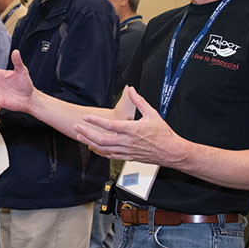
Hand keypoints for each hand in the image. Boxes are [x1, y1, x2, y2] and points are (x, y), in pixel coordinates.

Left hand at [74, 87, 189, 165]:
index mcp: (132, 130)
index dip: (96, 121)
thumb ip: (139, 101)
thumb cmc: (163, 134)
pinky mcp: (128, 157)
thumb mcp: (152, 114)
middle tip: (77, 127)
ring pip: (103, 149)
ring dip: (90, 142)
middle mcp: (127, 142)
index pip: (110, 125)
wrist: (171, 152)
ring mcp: (126, 151)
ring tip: (80, 136)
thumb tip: (131, 89)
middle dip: (87, 133)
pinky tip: (93, 147)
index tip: (86, 117)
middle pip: (101, 139)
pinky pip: (110, 156)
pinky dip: (99, 151)